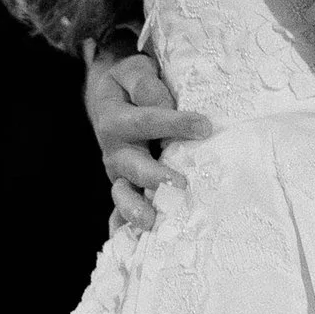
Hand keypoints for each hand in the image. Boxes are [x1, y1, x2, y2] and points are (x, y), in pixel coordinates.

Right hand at [84, 46, 207, 229]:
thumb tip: (167, 103)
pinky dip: (124, 226)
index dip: (174, 123)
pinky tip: (134, 243)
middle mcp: (115, 150)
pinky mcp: (126, 186)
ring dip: (137, 209)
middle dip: (155, 176)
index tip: (204, 126)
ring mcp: (119, 173)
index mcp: (115, 118)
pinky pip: (122, 210)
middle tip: (179, 185)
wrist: (109, 95)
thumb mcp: (134, 70)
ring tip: (153, 221)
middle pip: (132, 165)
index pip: (147, 120)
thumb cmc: (130, 82)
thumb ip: (146, 84)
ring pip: (123, 194)